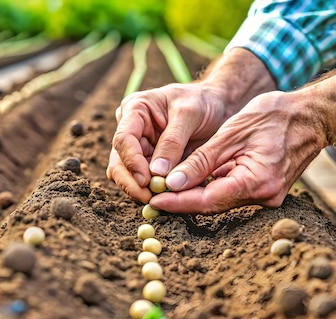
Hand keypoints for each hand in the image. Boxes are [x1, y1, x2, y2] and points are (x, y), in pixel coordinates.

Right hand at [107, 83, 228, 202]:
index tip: (145, 180)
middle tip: (149, 198)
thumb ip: (173, 141)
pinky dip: (153, 191)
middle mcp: (131, 129)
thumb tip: (156, 172)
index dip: (131, 161)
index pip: (123, 139)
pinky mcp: (150, 162)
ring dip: (141, 189)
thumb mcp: (190, 113)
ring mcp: (139, 147)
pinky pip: (145, 181)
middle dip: (132, 182)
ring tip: (160, 199)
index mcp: (135, 110)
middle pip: (119, 161)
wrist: (217, 105)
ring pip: (128, 175)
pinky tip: (167, 197)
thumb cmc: (202, 101)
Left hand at [149, 91, 328, 213]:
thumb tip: (173, 183)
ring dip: (194, 196)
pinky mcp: (266, 190)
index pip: (208, 200)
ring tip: (163, 190)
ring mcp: (268, 196)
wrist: (312, 115)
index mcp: (257, 181)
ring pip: (221, 201)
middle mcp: (265, 196)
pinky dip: (211, 189)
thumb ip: (202, 161)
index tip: (153, 201)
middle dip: (182, 202)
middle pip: (213, 204)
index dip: (178, 202)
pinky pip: (232, 193)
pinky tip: (189, 184)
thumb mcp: (232, 133)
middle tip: (151, 197)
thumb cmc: (275, 116)